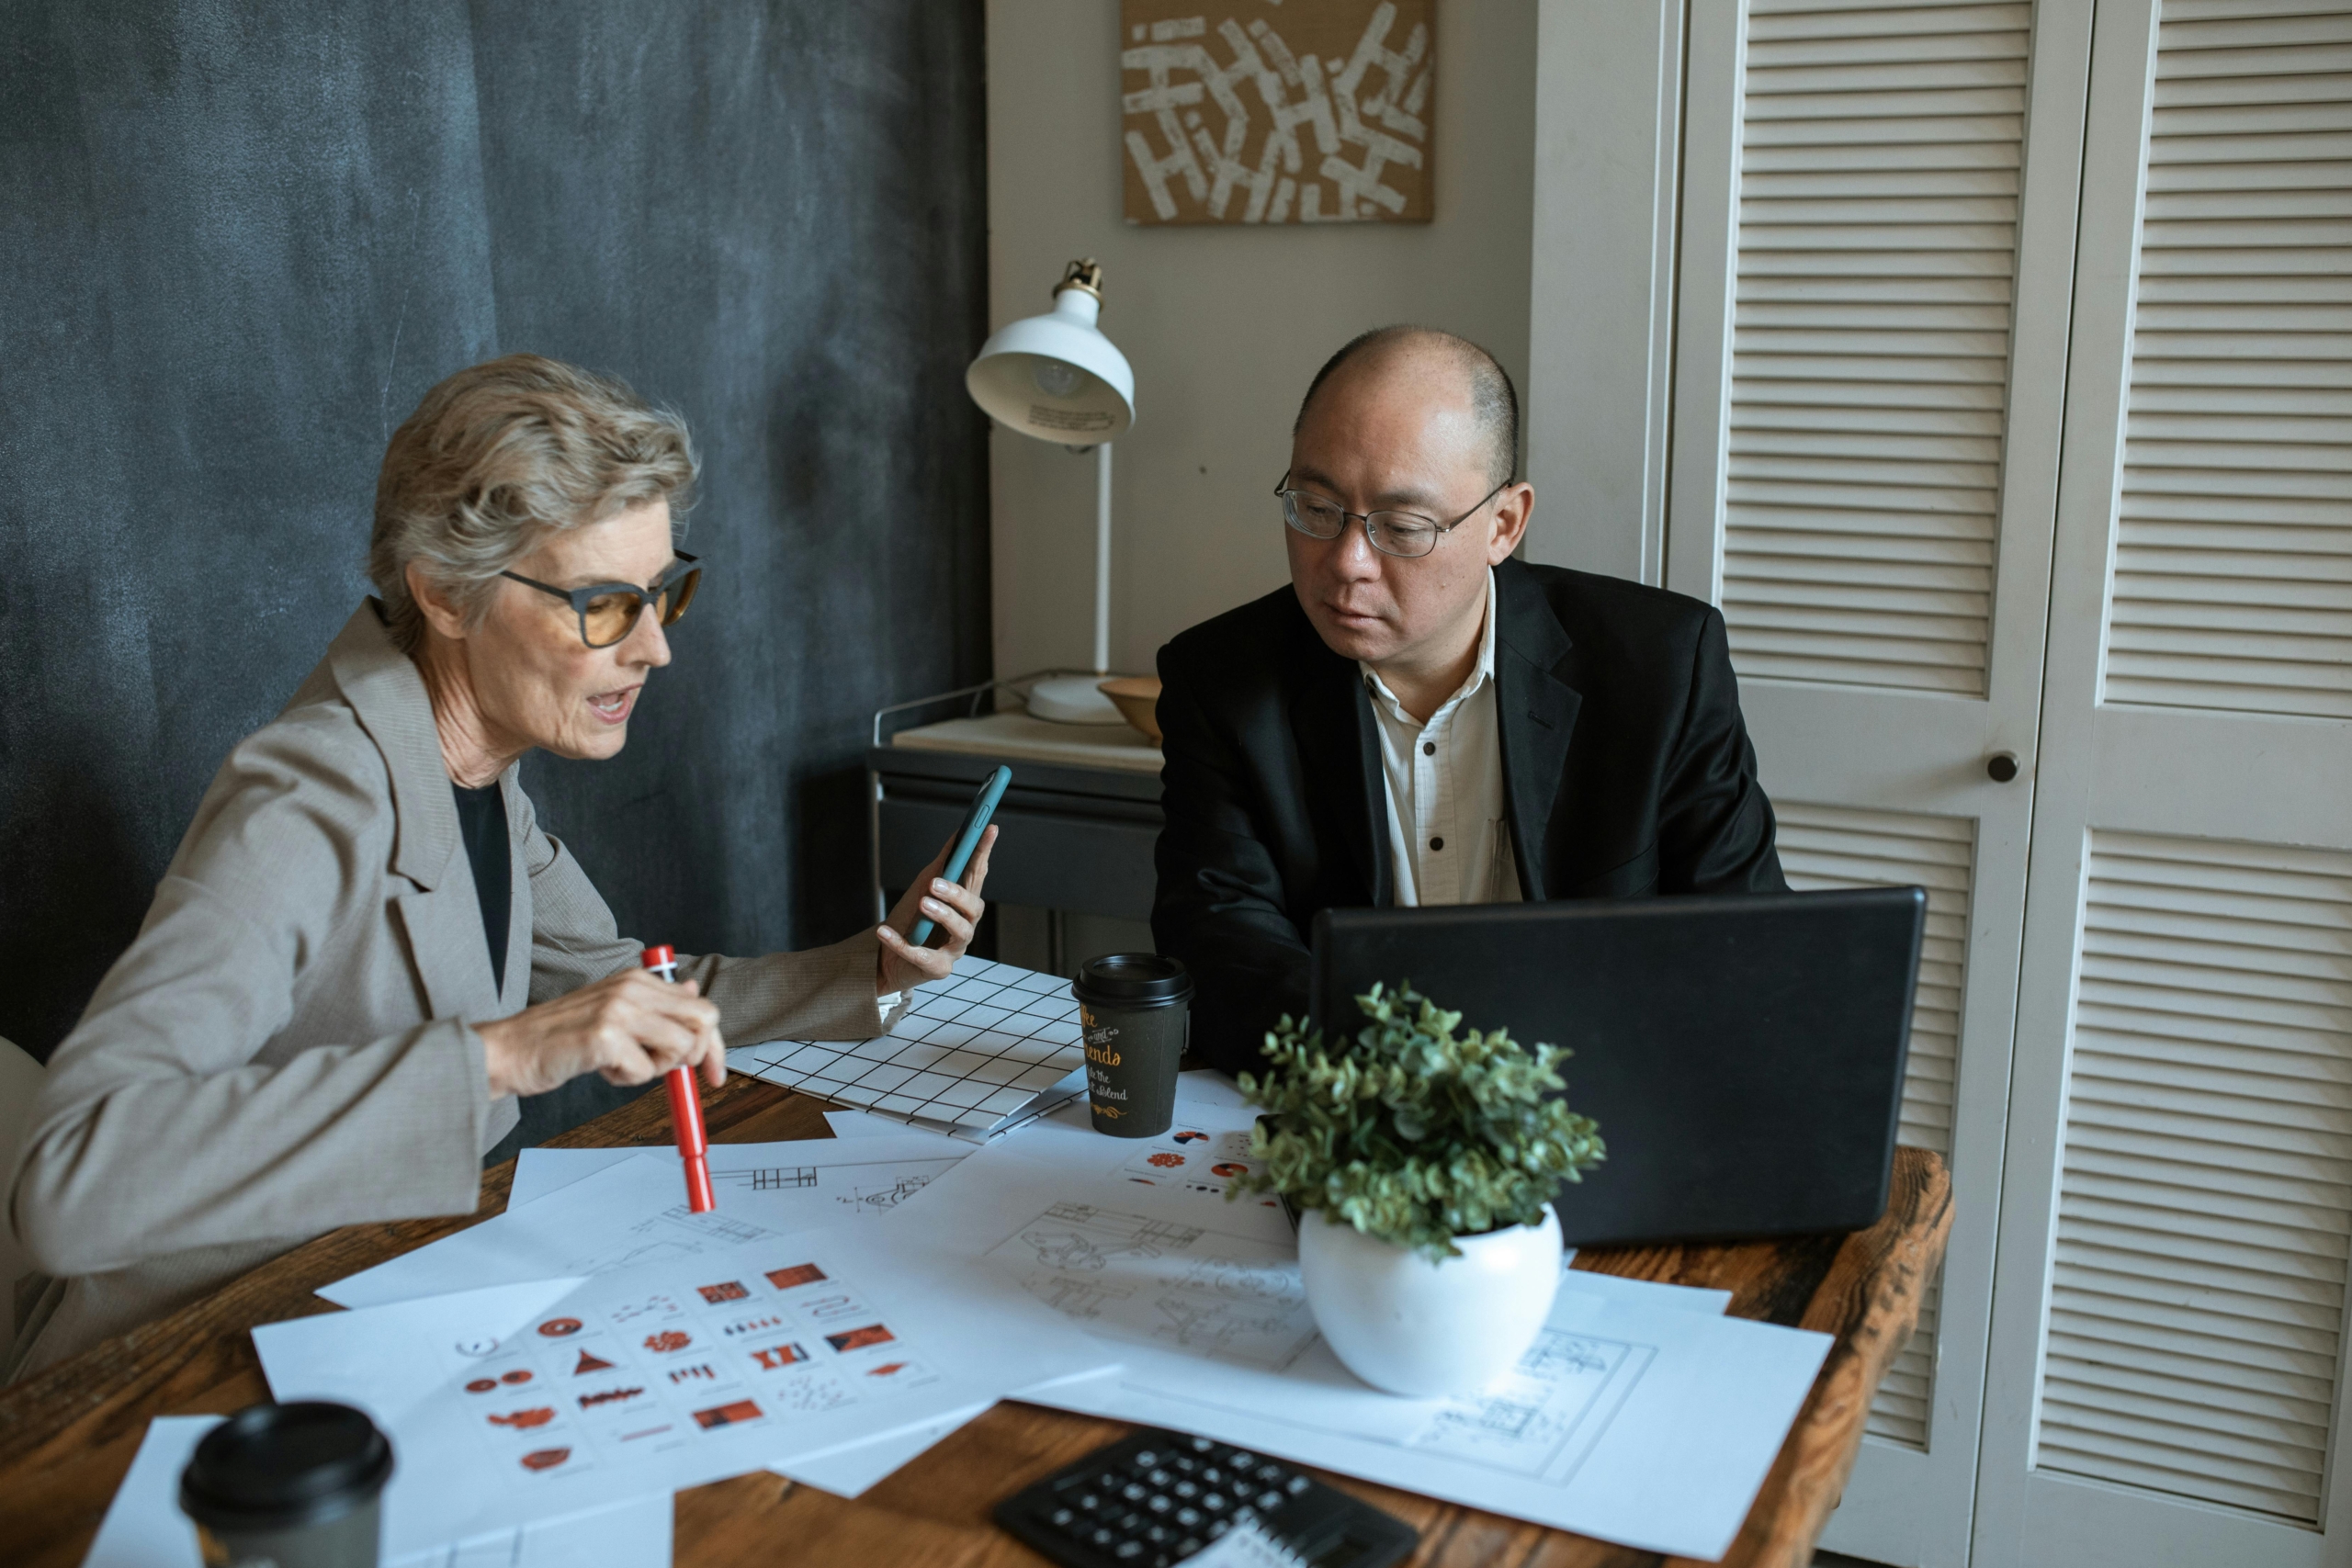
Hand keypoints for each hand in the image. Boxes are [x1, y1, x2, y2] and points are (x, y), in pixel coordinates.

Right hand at [476, 968, 727, 1097]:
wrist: (509, 1050)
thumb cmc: (560, 1037)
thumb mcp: (613, 1010)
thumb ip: (654, 1003)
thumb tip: (694, 989)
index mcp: (638, 980)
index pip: (702, 1007)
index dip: (715, 1045)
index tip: (715, 1074)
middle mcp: (632, 988)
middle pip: (705, 1022)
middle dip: (695, 1055)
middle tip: (664, 1069)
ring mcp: (618, 1010)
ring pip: (681, 1048)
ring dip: (656, 1069)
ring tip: (621, 1064)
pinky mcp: (605, 1036)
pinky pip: (645, 1071)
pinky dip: (626, 1080)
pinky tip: (601, 1069)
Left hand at [877, 824, 996, 994]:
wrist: (883, 957)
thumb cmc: (909, 919)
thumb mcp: (922, 886)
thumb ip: (942, 863)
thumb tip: (959, 833)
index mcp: (962, 903)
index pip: (978, 874)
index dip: (985, 852)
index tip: (989, 828)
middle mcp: (964, 925)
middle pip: (974, 908)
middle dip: (958, 894)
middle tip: (935, 883)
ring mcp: (954, 949)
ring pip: (961, 932)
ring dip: (943, 915)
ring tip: (923, 904)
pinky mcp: (938, 969)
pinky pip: (922, 956)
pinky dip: (901, 943)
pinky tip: (884, 931)